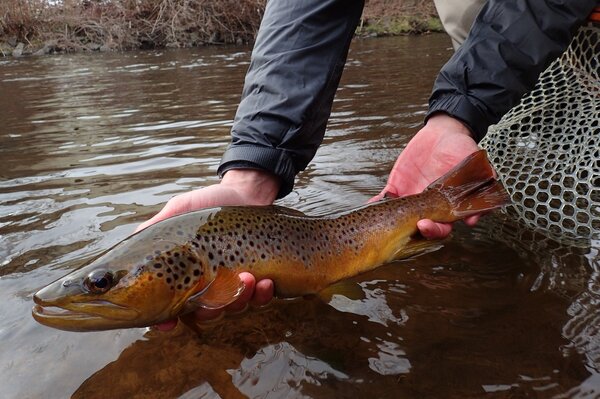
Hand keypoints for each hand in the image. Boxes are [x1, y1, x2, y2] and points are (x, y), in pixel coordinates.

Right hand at [137, 169, 278, 330]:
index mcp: (185, 276)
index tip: (167, 323)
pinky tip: (264, 282)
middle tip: (214, 295)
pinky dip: (262, 295)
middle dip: (210, 310)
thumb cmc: (208, 203)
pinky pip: (261, 299)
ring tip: (247, 277)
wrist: (246, 192)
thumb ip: (151, 229)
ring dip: (240, 298)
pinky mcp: (260, 280)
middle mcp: (209, 286)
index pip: (170, 308)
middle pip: (205, 314)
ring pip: (234, 308)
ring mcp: (235, 285)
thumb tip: (126, 245)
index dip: (166, 320)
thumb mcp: (176, 212)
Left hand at [370, 113, 480, 238]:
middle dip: (417, 230)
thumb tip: (481, 210)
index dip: (436, 230)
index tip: (428, 225)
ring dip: (391, 223)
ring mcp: (411, 199)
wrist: (442, 133)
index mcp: (446, 206)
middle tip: (415, 224)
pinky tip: (369, 206)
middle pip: (420, 228)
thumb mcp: (475, 164)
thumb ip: (482, 183)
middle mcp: (428, 207)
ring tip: (384, 222)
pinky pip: (385, 199)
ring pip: (399, 218)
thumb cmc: (461, 149)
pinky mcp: (397, 188)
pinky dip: (376, 204)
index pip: (442, 227)